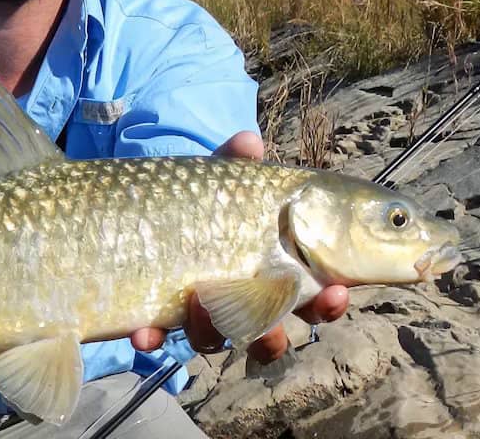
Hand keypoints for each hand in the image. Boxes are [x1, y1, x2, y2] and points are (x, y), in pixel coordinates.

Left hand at [126, 131, 350, 362]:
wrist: (145, 210)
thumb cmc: (203, 197)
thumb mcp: (218, 178)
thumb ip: (235, 163)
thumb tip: (248, 141)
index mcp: (275, 272)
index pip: (314, 298)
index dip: (329, 303)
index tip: (336, 291)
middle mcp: (242, 301)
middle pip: (271, 335)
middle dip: (274, 336)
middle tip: (271, 328)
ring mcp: (200, 313)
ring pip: (217, 339)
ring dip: (213, 331)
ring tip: (202, 305)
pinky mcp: (159, 317)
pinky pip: (158, 337)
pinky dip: (151, 337)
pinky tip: (143, 332)